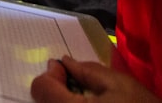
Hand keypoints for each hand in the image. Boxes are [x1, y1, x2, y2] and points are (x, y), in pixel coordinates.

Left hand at [30, 56, 161, 102]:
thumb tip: (64, 62)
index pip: (42, 89)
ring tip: (85, 97)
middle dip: (56, 88)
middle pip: (44, 102)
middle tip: (76, 82)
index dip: (52, 74)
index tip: (66, 68)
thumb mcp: (120, 84)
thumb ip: (88, 71)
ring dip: (61, 100)